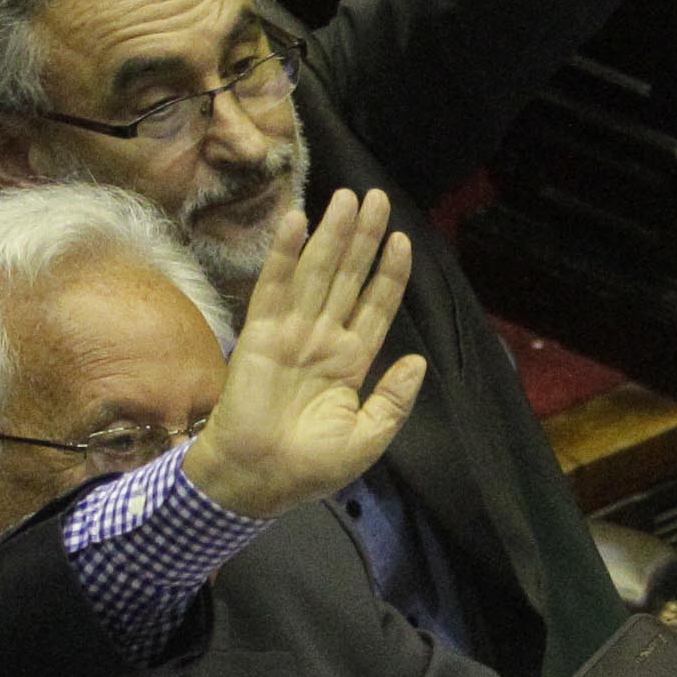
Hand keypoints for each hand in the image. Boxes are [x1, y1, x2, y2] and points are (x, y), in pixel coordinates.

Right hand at [186, 188, 427, 520]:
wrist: (258, 480)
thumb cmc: (311, 467)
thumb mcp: (368, 436)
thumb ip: (394, 399)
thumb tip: (418, 362)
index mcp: (350, 361)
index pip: (375, 306)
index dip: (388, 273)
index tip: (402, 239)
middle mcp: (322, 339)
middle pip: (348, 278)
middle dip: (362, 238)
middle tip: (375, 196)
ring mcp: (292, 333)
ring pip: (317, 273)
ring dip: (332, 235)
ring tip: (348, 198)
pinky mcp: (261, 334)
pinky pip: (276, 287)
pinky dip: (286, 255)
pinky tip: (298, 222)